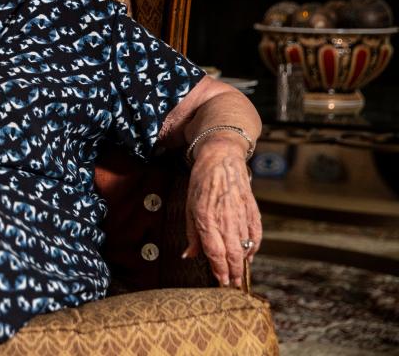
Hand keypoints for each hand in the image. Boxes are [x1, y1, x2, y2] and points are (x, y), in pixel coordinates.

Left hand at [183, 138, 261, 287]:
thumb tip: (188, 256)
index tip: (221, 283)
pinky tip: (249, 255)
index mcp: (206, 217)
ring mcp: (241, 215)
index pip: (214, 252)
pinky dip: (254, 248)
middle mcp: (225, 218)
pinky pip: (256, 235)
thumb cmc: (201, 183)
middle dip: (233, 274)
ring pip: (245, 247)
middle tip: (232, 287)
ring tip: (239, 276)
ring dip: (242, 264)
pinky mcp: (252, 210)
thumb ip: (192, 234)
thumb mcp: (189, 206)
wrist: (221, 158)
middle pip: (232, 254)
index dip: (219, 271)